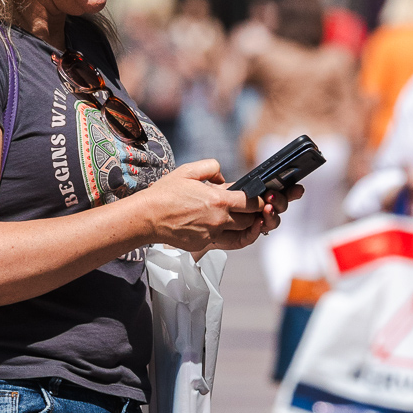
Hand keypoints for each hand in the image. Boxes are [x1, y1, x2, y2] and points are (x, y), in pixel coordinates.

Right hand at [143, 159, 299, 256]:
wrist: (147, 217)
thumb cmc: (166, 193)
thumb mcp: (189, 170)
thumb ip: (212, 168)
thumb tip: (223, 178)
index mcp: (219, 200)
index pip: (253, 202)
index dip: (262, 199)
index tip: (266, 196)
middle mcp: (219, 221)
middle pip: (252, 220)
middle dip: (260, 213)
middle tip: (265, 208)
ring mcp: (212, 235)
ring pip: (243, 235)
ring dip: (252, 227)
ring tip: (255, 220)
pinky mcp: (204, 245)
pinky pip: (227, 243)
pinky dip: (235, 236)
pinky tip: (237, 228)